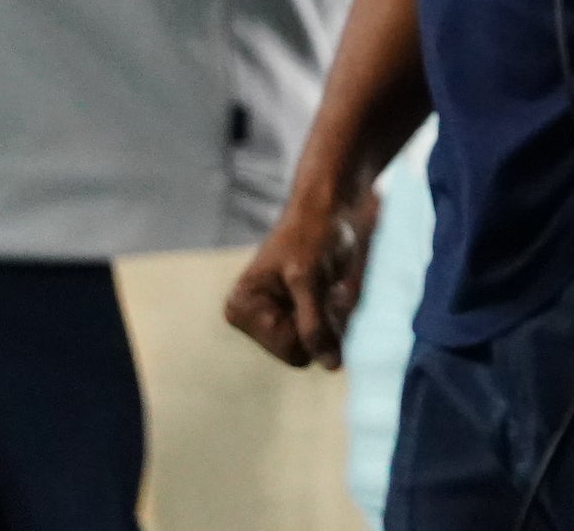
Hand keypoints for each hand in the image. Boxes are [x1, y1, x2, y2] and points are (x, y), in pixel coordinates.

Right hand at [222, 184, 377, 369]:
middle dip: (322, 324)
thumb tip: (330, 367)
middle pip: (299, 351)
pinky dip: (332, 314)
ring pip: (312, 343)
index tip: (324, 293)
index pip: (289, 349)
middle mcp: (250, 319)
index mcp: (241, 309)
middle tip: (332, 289)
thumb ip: (315, 324)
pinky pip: (318, 331)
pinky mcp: (292, 312)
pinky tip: (331, 287)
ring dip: (330, 319)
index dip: (314, 327)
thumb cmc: (312, 234)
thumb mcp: (308, 280)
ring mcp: (272, 317)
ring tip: (330, 285)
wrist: (325, 205)